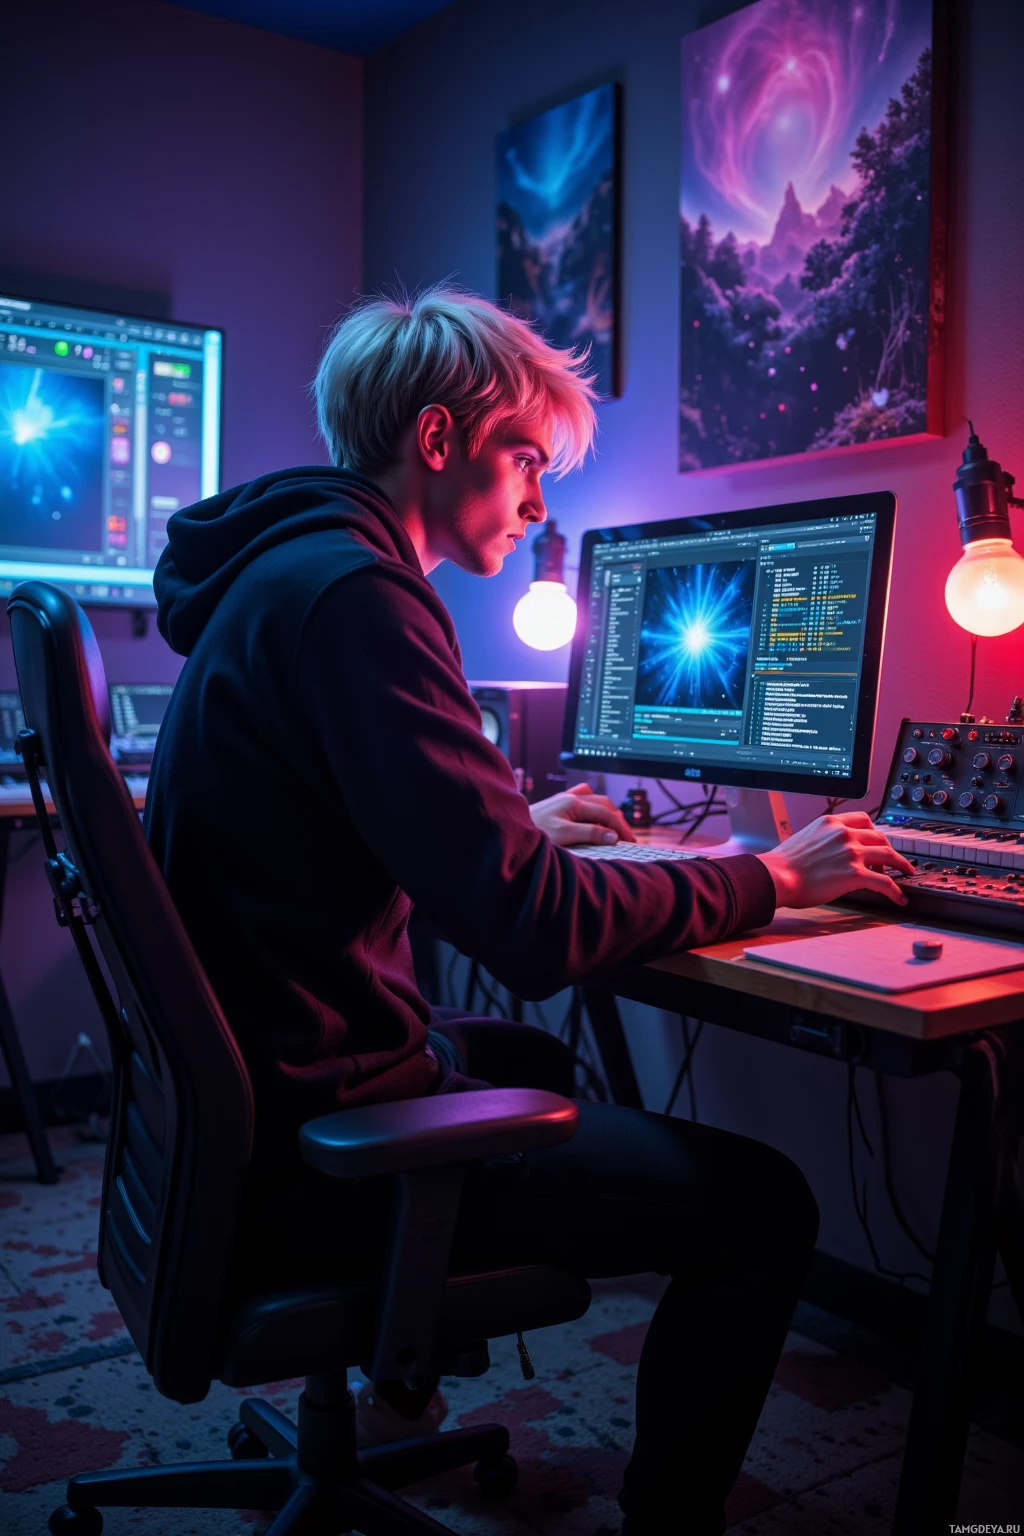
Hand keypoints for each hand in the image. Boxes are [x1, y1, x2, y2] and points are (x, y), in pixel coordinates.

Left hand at [530, 783, 637, 846]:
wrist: (510, 827)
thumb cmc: (534, 832)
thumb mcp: (564, 835)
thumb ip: (589, 833)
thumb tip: (613, 836)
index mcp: (574, 803)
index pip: (606, 814)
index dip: (620, 828)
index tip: (630, 841)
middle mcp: (571, 797)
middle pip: (604, 805)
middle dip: (617, 820)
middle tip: (627, 837)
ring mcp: (564, 799)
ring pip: (595, 800)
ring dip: (608, 812)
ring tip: (615, 828)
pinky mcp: (558, 804)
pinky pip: (583, 798)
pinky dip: (594, 806)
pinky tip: (593, 813)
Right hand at [756, 812, 912, 908]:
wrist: (776, 877)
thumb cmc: (783, 864)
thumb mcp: (805, 838)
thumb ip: (823, 839)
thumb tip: (829, 852)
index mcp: (831, 823)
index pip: (864, 819)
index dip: (875, 832)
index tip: (878, 840)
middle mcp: (844, 834)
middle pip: (880, 837)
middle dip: (888, 849)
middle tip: (889, 862)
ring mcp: (851, 853)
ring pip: (888, 855)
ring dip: (900, 865)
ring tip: (904, 873)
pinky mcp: (855, 875)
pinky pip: (884, 882)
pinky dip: (895, 890)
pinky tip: (899, 897)